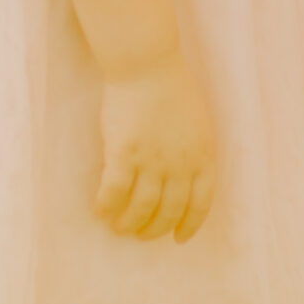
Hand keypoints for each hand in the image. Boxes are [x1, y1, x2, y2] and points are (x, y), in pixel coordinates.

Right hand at [94, 49, 216, 242]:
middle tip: (141, 234)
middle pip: (169, 211)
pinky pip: (114, 192)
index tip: (178, 238)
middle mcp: (180, 164)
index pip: (201, 204)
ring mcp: (152, 160)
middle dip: (154, 229)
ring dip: (129, 224)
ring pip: (140, 208)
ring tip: (119, 228)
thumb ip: (194, 155)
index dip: (189, 225)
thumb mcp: (198, 125)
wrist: (147, 66)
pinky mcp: (123, 153)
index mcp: (203, 156)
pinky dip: (107, 207)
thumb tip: (181, 184)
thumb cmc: (172, 90)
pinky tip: (100, 212)